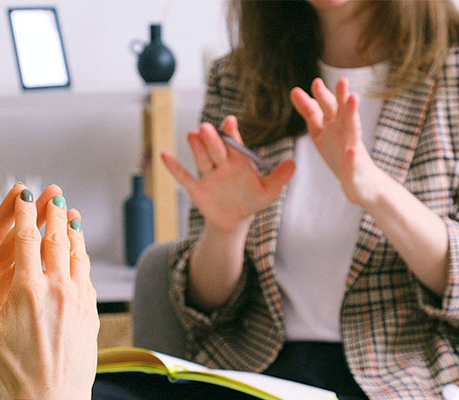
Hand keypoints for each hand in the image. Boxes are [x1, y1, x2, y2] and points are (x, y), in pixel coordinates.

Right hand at [0, 186, 98, 399]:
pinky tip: (80, 254)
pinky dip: (83, 257)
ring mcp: (79, 298)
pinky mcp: (91, 310)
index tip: (26, 194)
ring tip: (72, 216)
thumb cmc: (17, 367)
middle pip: (58, 239)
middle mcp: (58, 288)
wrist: (54, 397)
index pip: (27, 239)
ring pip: (79, 254)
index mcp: (28, 289)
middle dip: (55, 214)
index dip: (26, 212)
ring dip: (74, 231)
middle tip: (55, 195)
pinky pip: (88, 275)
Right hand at [161, 116, 294, 234]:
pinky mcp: (197, 188)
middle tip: (207, 128)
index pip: (234, 143)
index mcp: (238, 160)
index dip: (231, 132)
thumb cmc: (252, 200)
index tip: (229, 121)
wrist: (235, 219)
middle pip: (216, 149)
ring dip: (196, 148)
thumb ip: (279, 177)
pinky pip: (184, 177)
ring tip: (192, 135)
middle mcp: (221, 163)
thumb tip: (293, 164)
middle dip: (212, 139)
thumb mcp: (268, 191)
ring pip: (202, 159)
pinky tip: (164, 156)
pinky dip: (174, 168)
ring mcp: (208, 175)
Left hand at [290, 78, 385, 207]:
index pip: (326, 107)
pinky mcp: (355, 168)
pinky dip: (352, 158)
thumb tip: (294, 90)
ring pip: (353, 130)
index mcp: (334, 124)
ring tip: (354, 99)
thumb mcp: (321, 130)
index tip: (314, 83)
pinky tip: (351, 153)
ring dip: (353, 115)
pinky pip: (353, 163)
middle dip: (341, 97)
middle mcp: (345, 132)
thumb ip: (310, 111)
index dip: (320, 96)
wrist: (361, 182)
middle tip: (342, 80)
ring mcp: (352, 149)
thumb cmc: (339, 152)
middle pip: (342, 112)